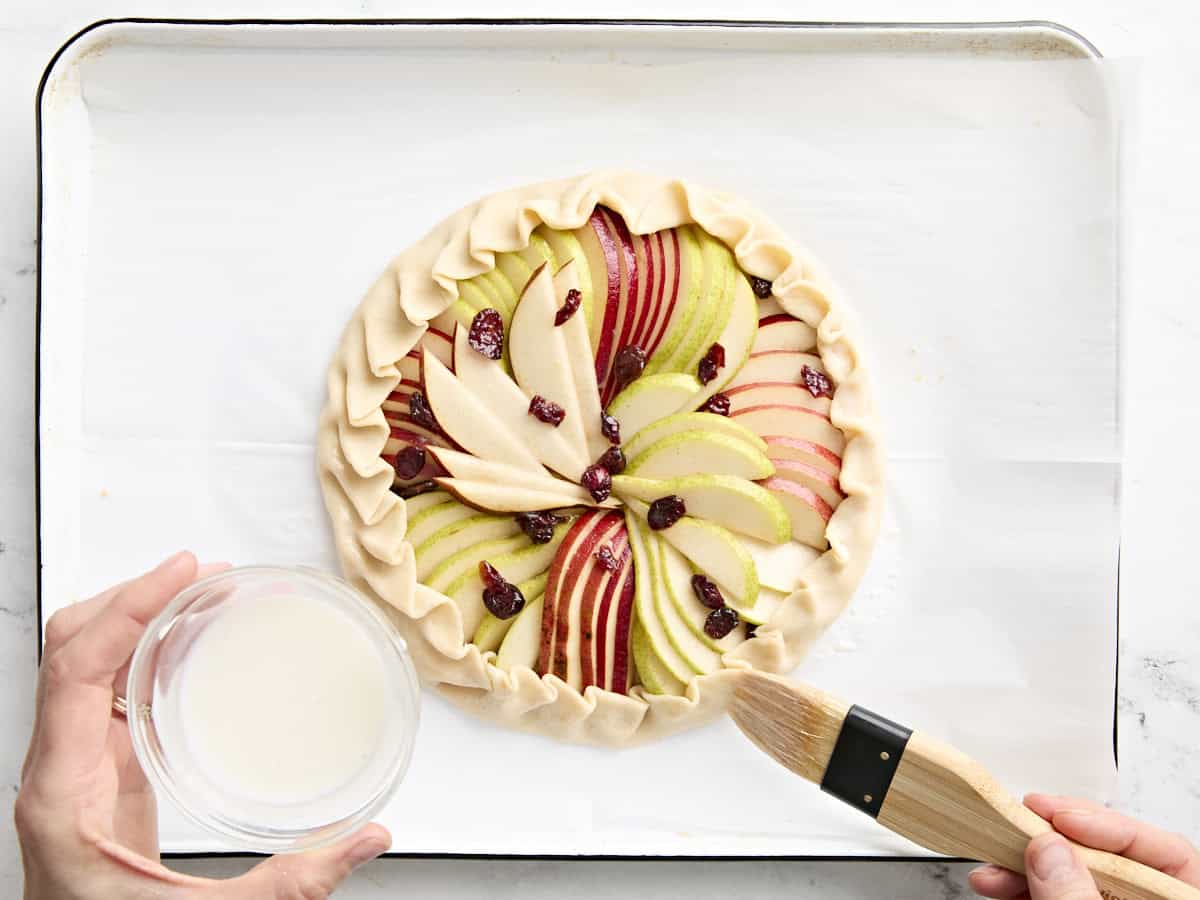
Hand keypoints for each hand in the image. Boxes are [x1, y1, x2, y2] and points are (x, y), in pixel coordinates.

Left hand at [15, 551, 390, 898]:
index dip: (127, 609)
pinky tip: (190, 649)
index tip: (180, 573)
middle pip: (72, 649)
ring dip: (139, 620)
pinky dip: (146, 656)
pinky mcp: (98, 776)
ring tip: (201, 595)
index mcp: (61, 794)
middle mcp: (57, 771)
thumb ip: (290, 883)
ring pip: (87, 664)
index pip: (74, 669)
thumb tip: (366, 840)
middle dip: (134, 597)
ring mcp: (74, 770)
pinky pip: (110, 692)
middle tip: (200, 573)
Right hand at [969, 793, 1199, 898]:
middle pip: (1112, 861)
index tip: (1058, 817)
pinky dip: (1024, 888)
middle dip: (1056, 843)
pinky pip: (1056, 897)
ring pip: (1075, 879)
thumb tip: (1049, 851)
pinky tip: (999, 884)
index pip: (1166, 852)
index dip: (1108, 827)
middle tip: (1018, 826)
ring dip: (1028, 866)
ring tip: (992, 865)